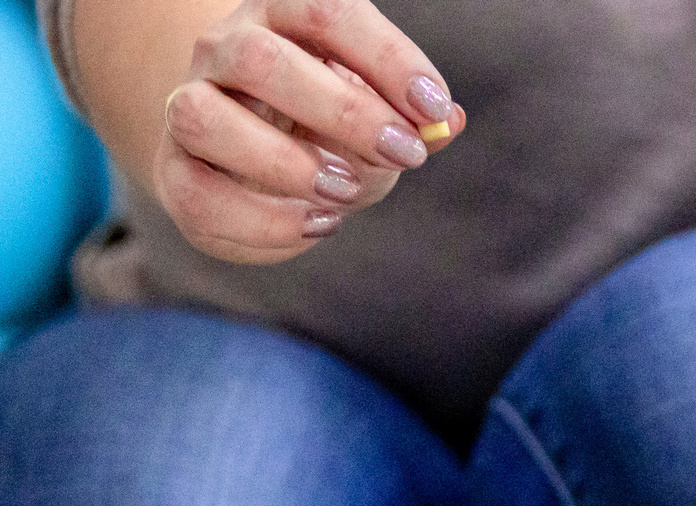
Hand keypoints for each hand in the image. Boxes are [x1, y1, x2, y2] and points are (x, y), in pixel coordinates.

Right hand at [153, 0, 462, 264]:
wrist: (258, 159)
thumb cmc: (329, 126)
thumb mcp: (381, 115)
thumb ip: (415, 119)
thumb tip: (449, 122)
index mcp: (280, 16)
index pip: (323, 9)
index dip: (385, 57)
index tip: (433, 108)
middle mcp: (223, 50)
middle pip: (258, 59)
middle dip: (343, 113)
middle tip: (404, 154)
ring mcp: (188, 106)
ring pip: (204, 119)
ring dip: (287, 164)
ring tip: (346, 192)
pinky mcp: (175, 171)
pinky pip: (199, 196)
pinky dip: (267, 222)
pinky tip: (319, 224)